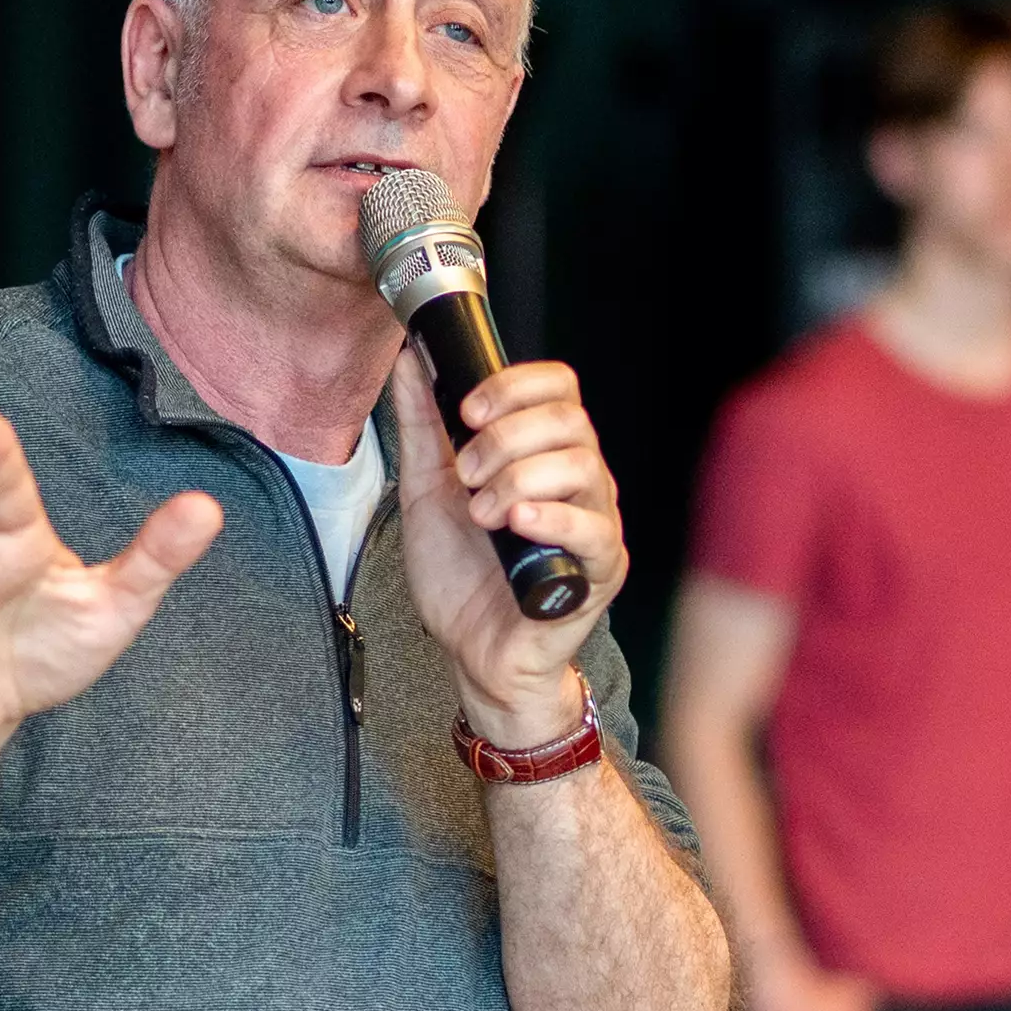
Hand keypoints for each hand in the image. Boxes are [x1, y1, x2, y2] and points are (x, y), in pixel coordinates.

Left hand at [390, 349, 629, 746]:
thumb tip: (409, 359)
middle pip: (570, 420)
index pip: (558, 388)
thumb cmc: (461, 576)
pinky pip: (594, 529)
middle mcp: (580, 481)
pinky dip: (552, 519)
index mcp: (545, 453)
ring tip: (483, 514)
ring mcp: (596, 523)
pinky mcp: (602, 569)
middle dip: (505, 438)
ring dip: (519, 479)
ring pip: (582, 466)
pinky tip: (516, 524)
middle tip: (467, 475)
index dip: (514, 387)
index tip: (467, 412)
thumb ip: (422, 425)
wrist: (472, 651)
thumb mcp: (427, 489)